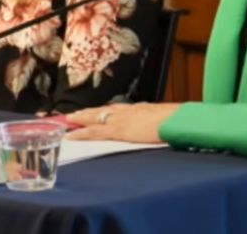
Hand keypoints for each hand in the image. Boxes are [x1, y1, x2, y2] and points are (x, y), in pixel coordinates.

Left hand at [65, 102, 180, 142]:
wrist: (179, 120)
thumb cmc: (178, 121)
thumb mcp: (165, 120)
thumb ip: (156, 122)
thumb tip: (155, 126)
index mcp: (138, 109)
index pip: (114, 109)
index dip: (101, 111)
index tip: (91, 112)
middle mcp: (126, 111)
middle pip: (100, 111)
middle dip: (85, 113)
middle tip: (70, 115)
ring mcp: (120, 120)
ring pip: (93, 118)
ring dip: (79, 119)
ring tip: (67, 121)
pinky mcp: (118, 130)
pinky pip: (94, 132)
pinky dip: (81, 133)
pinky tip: (70, 136)